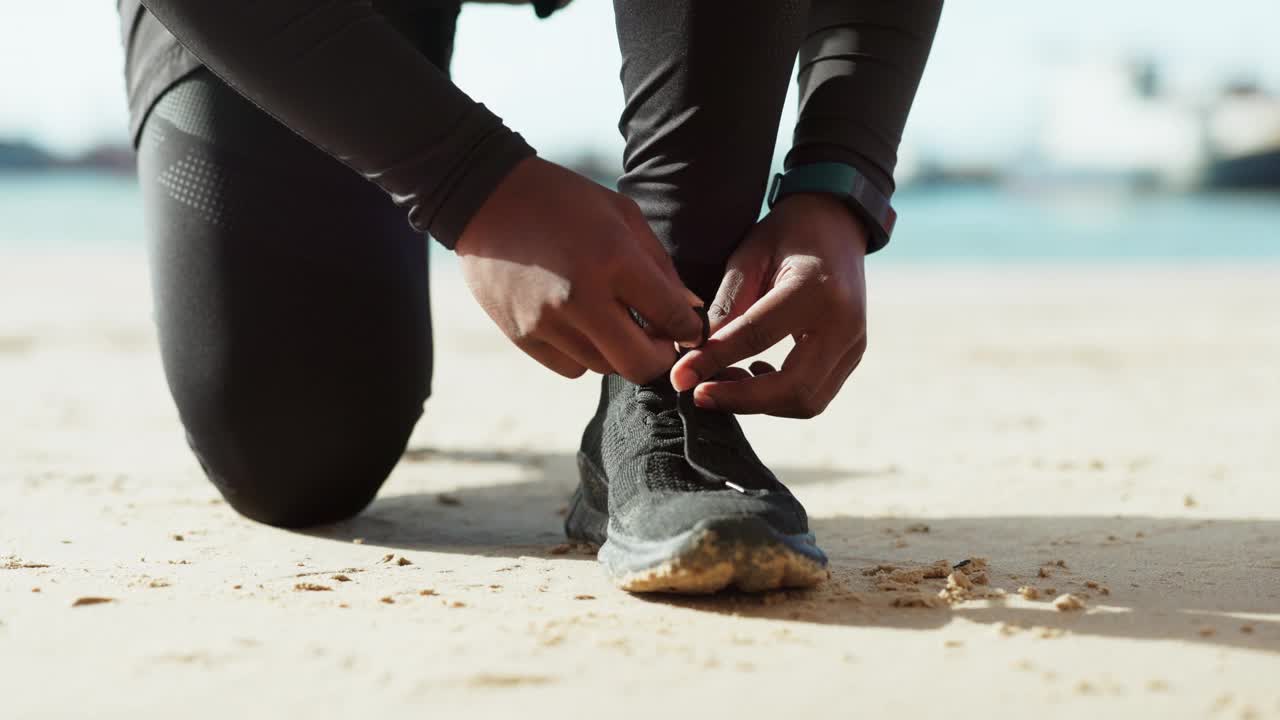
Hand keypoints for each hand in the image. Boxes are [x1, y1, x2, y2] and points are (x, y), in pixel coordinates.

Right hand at [457, 156, 702, 381]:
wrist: (486, 197)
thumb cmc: (564, 200)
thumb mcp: (622, 216)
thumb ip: (661, 268)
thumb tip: (690, 313)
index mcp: (613, 259)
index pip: (672, 318)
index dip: (688, 329)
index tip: (687, 328)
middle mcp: (580, 298)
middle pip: (641, 365)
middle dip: (659, 356)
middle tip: (657, 338)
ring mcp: (547, 322)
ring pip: (606, 368)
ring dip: (618, 351)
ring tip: (611, 319)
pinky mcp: (522, 335)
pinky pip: (571, 368)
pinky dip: (583, 354)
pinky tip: (578, 323)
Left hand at [670, 193, 868, 417]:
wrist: (837, 224)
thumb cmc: (788, 234)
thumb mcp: (749, 257)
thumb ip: (725, 307)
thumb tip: (693, 355)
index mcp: (815, 289)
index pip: (758, 337)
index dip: (714, 362)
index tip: (681, 378)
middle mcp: (844, 323)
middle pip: (795, 388)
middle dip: (742, 399)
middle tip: (700, 393)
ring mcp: (855, 344)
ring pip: (807, 401)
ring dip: (760, 403)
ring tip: (723, 381)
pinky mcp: (852, 356)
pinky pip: (815, 394)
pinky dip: (779, 397)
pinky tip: (752, 373)